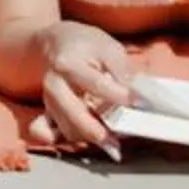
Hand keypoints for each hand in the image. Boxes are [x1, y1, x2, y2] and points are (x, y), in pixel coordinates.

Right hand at [22, 20, 137, 149]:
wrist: (58, 44)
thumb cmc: (87, 46)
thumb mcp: (108, 48)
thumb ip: (123, 70)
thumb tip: (140, 95)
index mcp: (69, 63)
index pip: (96, 84)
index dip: (117, 94)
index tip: (137, 102)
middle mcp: (54, 84)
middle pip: (73, 112)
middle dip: (95, 130)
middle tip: (117, 142)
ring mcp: (49, 101)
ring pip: (67, 127)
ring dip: (89, 138)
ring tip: (113, 143)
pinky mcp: (49, 112)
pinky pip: (51, 133)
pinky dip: (66, 140)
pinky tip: (86, 145)